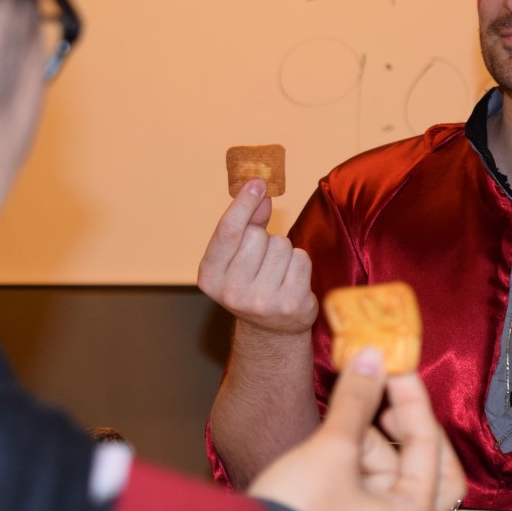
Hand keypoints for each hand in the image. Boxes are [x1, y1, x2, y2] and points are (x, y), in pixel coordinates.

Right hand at [197, 179, 317, 334]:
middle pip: (257, 236)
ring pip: (282, 245)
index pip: (228, 231)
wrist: (271, 328)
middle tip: (261, 261)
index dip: (243, 203)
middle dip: (264, 239)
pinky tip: (290, 280)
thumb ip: (246, 222)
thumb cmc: (251, 282)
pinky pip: (301, 259)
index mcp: (209, 276)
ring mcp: (262, 301)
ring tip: (277, 272)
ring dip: (284, 252)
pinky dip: (299, 263)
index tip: (258, 182)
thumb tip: (261, 192)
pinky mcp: (291, 304)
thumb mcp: (237, 256)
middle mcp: (231, 292)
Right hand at [247, 349, 466, 510]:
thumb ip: (356, 400)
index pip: (431, 445)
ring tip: (338, 430)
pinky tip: (334, 444)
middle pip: (425, 464)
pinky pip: (371, 484)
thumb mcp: (331, 451)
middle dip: (404, 427)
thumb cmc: (298, 510)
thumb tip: (371, 355)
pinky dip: (358, 458)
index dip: (413, 399)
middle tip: (383, 401)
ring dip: (370, 442)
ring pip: (393, 472)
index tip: (393, 366)